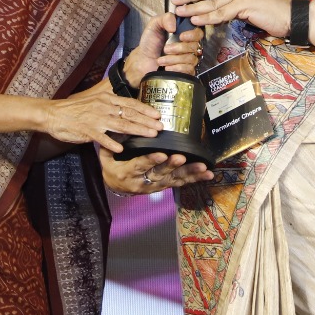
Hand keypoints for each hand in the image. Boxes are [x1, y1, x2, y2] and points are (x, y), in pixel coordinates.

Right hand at [41, 87, 161, 153]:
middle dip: (147, 121)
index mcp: (107, 100)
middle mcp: (104, 107)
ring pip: (120, 125)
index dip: (145, 109)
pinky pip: (101, 138)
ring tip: (150, 135)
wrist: (54, 114)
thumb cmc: (76, 110)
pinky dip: (111, 143)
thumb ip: (112, 107)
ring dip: (137, 130)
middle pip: (129, 114)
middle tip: (161, 127)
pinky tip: (121, 149)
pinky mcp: (86, 130)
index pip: (130, 103)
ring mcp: (95, 119)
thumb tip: (129, 112)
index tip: (158, 114)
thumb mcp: (96, 103)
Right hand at [100, 147, 214, 194]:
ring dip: (189, 173)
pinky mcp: (165, 185)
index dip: (150, 160)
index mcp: (127, 173)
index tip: (161, 154)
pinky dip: (195, 178)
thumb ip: (112, 143)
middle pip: (159, 173)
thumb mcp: (107, 157)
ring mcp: (156, 185)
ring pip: (174, 179)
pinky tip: (207, 174)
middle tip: (181, 157)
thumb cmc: (112, 167)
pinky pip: (181, 182)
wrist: (116, 187)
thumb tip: (118, 127)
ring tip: (202, 168)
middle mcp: (143, 182)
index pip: (139, 165)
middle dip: (171, 166)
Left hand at [125, 11, 202, 84]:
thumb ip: (165, 19)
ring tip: (161, 60)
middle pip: (195, 46)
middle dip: (179, 48)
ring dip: (173, 59)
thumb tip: (174, 27)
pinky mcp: (185, 71)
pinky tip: (167, 67)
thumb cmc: (150, 43)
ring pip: (191, 59)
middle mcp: (188, 46)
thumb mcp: (154, 25)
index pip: (198, 33)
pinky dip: (176, 68)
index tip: (181, 36)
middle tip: (165, 49)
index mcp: (184, 33)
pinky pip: (188, 69)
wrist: (143, 60)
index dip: (192, 35)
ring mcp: (188, 59)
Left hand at [173, 0, 290, 35]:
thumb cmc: (270, 7)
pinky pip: (220, 13)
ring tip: (180, 12)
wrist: (288, 14)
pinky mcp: (243, 5)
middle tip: (175, 0)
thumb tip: (216, 2)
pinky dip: (206, 17)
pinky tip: (196, 20)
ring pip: (211, 1)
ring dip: (193, 8)